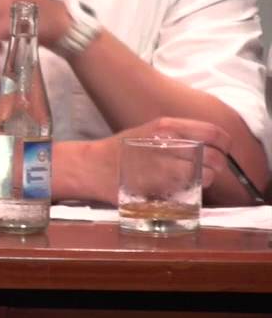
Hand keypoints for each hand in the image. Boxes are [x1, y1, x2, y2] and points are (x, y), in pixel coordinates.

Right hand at [77, 117, 230, 203]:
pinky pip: (188, 189)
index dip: (224, 144)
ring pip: (205, 176)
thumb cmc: (122, 150)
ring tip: (193, 180)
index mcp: (167, 126)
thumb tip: (208, 145)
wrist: (93, 166)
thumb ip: (178, 136)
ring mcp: (164, 165)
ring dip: (205, 180)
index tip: (221, 150)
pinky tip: (178, 187)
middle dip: (217, 167)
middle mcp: (168, 142)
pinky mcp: (160, 185)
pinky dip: (190, 190)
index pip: (214, 132)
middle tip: (208, 170)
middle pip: (214, 157)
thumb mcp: (149, 132)